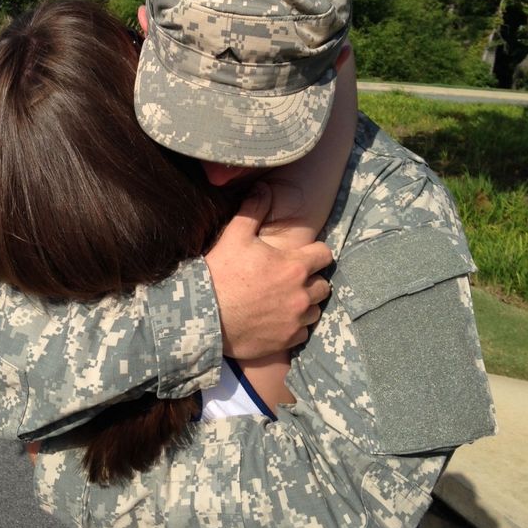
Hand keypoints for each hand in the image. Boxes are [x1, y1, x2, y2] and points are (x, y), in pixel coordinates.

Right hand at [204, 184, 331, 359]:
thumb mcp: (235, 234)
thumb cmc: (220, 272)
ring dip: (305, 304)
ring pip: (315, 309)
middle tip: (290, 279)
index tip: (300, 257)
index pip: (325, 255)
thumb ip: (254, 209)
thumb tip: (264, 187)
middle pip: (323, 284)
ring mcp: (295, 320)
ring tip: (285, 301)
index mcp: (295, 266)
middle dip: (310, 280)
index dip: (313, 254)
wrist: (202, 314)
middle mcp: (301, 294)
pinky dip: (294, 327)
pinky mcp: (286, 341)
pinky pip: (303, 333)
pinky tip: (278, 320)